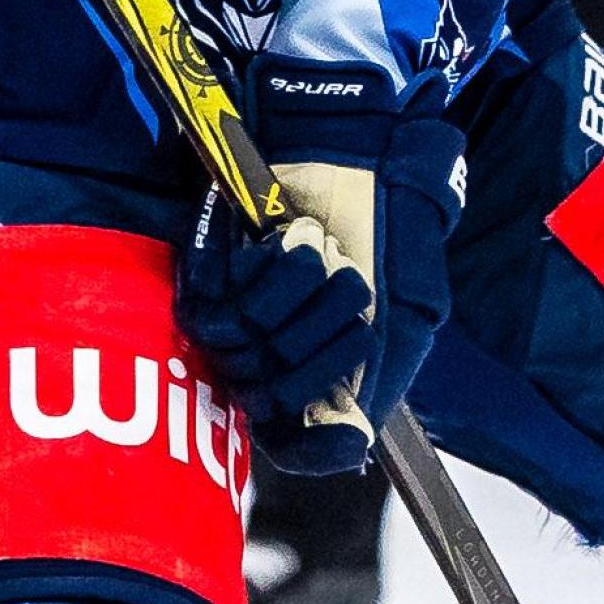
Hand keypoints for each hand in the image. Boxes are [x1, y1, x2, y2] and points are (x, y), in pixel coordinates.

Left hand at [179, 58, 465, 474]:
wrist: (363, 157)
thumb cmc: (384, 241)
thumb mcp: (402, 320)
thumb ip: (372, 384)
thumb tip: (351, 444)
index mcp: (307, 371)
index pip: (289, 439)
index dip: (311, 446)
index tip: (344, 432)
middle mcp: (259, 352)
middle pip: (271, 393)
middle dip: (325, 343)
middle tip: (353, 287)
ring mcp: (227, 313)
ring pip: (246, 347)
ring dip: (299, 299)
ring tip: (322, 253)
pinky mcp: (201, 271)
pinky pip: (219, 299)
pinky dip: (267, 271)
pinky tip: (289, 241)